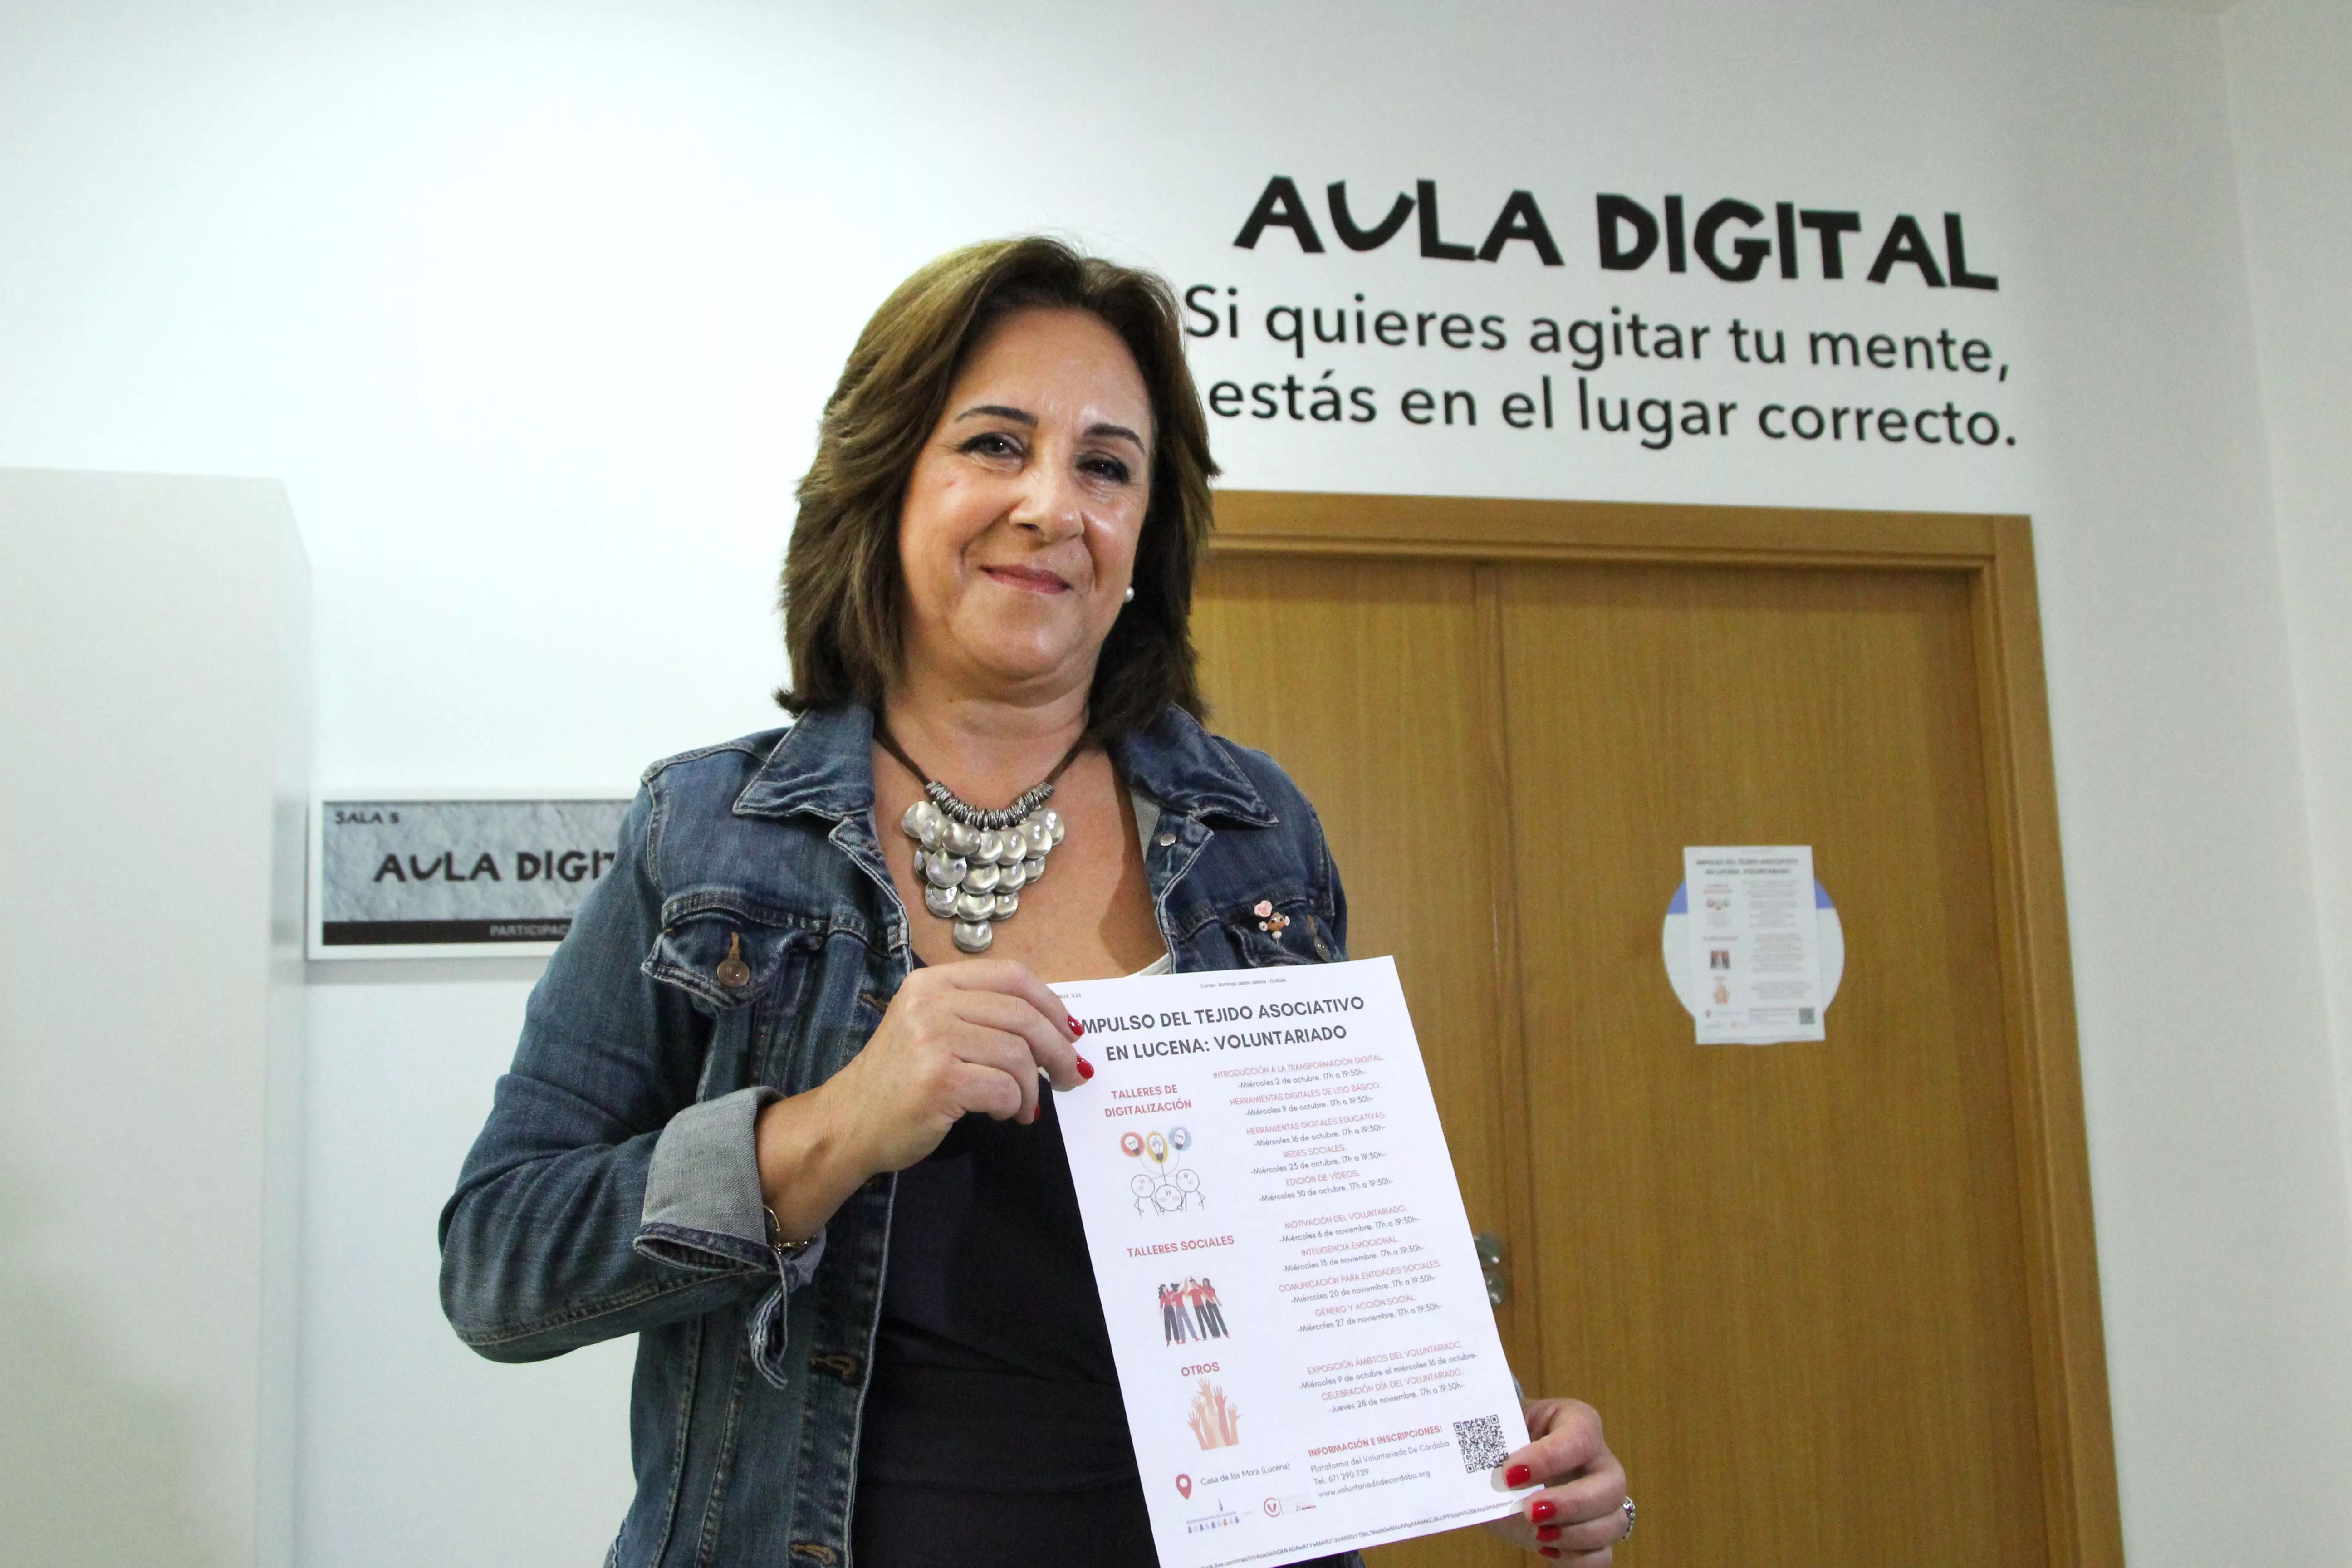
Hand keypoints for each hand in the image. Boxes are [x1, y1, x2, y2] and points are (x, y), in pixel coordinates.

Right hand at [825, 958, 1084, 1168]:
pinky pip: (1003, 1087)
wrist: (847, 1124)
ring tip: (1024, 1105)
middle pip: (1022, 1015)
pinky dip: (1014, 1104)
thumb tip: (1055, 1028)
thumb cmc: (898, 1081)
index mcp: (933, 981)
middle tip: (1071, 1075)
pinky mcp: (938, 1080)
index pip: (1011, 976)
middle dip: (1057, 1049)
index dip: (1051, 1003)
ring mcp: (932, 1039)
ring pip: (1017, 1054)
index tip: (1070, 1031)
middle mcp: (931, 1002)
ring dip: (1032, 1087)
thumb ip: (980, 1017)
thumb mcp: (932, 1028)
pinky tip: (1003, 1115)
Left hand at [1482, 1399, 1628, 1561]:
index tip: (1510, 1474)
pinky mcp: (1594, 1534)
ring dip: (1575, 1535)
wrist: (1503, 1470)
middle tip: (1528, 1512)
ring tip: (1538, 1534)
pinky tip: (1549, 1551)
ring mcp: (1603, 1500)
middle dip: (1571, 1503)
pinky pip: (1604, 1555)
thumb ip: (1495, 1442)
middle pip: (1611, 1485)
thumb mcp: (1499, 1431)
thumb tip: (1484, 1466)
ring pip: (1614, 1522)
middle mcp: (1598, 1460)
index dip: (1549, 1458)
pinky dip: (1578, 1560)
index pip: (1580, 1436)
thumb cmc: (1506, 1441)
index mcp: (1576, 1422)